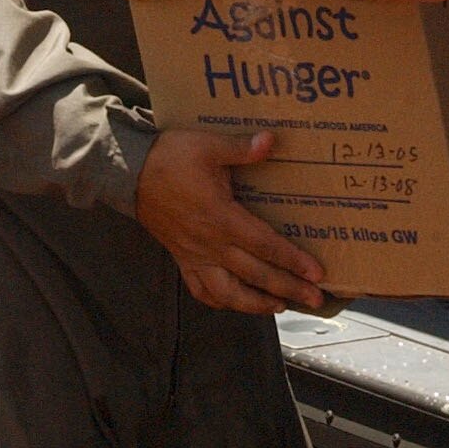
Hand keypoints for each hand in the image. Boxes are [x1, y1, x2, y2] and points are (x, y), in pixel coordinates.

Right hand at [135, 127, 324, 314]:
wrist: (131, 173)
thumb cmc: (172, 158)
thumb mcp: (208, 145)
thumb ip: (241, 149)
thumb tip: (272, 141)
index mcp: (222, 218)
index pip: (265, 245)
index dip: (293, 261)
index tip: (317, 273)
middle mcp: (211, 244)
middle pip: (255, 275)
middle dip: (288, 288)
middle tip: (316, 298)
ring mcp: (195, 256)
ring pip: (229, 293)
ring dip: (257, 304)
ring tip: (281, 306)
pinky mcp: (182, 259)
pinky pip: (202, 290)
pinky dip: (221, 302)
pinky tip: (235, 302)